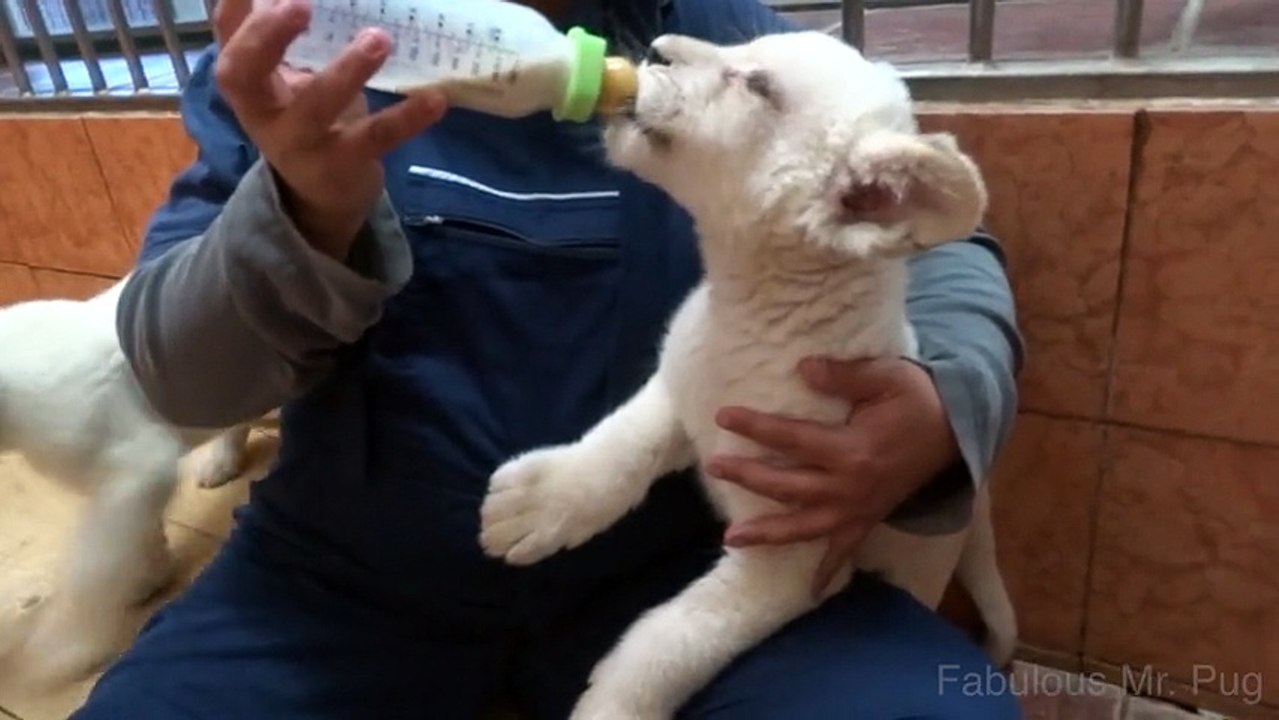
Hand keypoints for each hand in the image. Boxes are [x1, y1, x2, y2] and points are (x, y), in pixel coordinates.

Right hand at [212, 0, 447, 256]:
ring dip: (347, 70)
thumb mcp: (286, 78)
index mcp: (247, 82)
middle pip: (243, 74)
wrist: (322, 194)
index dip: (234, 12)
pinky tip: (435, 99)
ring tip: (379, 39)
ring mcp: (301, 143)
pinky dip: (407, 117)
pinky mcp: (343, 164)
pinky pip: (375, 138)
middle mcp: (263, 111)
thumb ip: (283, 37)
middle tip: (300, 4)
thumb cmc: (304, 115)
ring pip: (315, 106)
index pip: (226, 40)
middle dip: (267, 36)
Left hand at [706, 357, 960, 597]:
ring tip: (731, 539)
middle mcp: (849, 486)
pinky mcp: (868, 519)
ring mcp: (858, 509)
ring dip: (768, 534)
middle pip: (788, 486)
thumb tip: (804, 368)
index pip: (791, 438)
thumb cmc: (916, 398)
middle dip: (748, 477)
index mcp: (851, 449)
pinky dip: (827, 571)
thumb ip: (844, 375)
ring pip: (805, 526)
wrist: (956, 430)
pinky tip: (810, 592)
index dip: (755, 426)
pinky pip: (845, 550)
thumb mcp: (886, 376)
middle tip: (713, 467)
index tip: (724, 416)